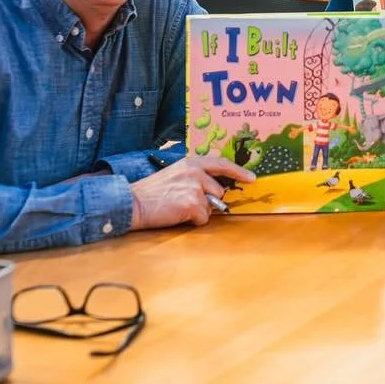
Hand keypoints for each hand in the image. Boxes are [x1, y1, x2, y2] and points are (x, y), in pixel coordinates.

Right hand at [130, 156, 254, 230]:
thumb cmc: (151, 192)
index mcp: (191, 162)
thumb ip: (194, 176)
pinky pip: (203, 218)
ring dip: (199, 211)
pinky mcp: (193, 204)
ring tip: (178, 207)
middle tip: (186, 202)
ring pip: (211, 205)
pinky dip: (193, 221)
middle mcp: (196, 172)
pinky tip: (177, 215)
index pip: (222, 164)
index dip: (239, 172)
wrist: (133, 202)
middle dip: (208, 200)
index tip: (251, 178)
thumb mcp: (175, 174)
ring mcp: (195, 188)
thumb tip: (212, 188)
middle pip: (219, 191)